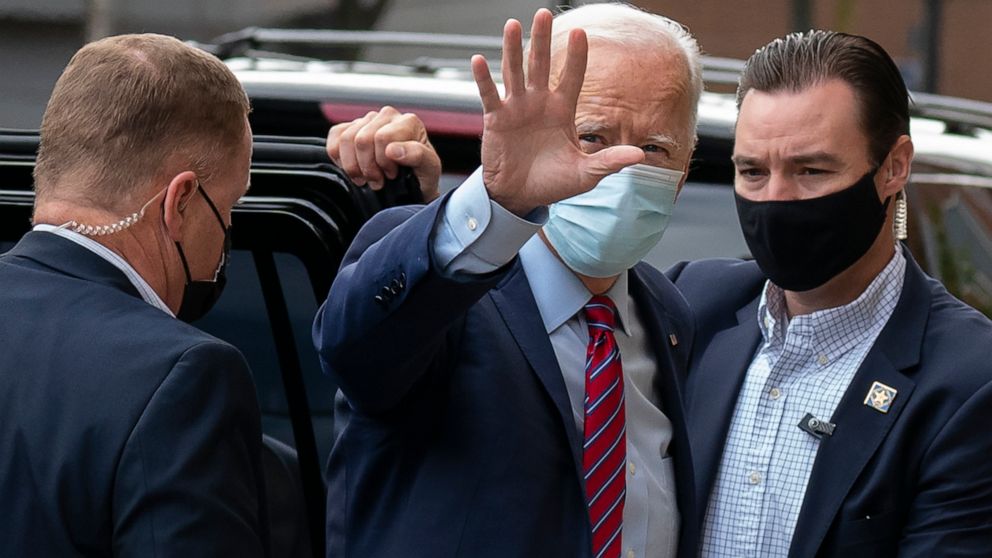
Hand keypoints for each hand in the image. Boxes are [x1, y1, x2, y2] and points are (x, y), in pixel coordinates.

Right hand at [326, 106, 442, 200]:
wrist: (412, 183)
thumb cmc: (421, 175)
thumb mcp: (429, 169)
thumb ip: (418, 155)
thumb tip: (393, 149)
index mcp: (409, 122)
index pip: (382, 138)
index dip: (383, 162)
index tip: (392, 175)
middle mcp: (388, 116)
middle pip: (362, 139)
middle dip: (368, 167)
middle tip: (378, 180)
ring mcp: (367, 120)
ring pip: (346, 139)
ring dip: (353, 166)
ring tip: (367, 177)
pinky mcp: (351, 127)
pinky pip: (334, 137)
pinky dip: (340, 158)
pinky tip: (355, 168)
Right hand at [471, 9, 643, 215]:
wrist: (521, 197)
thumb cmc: (553, 183)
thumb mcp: (586, 174)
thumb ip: (609, 161)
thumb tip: (640, 155)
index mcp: (562, 111)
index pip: (572, 77)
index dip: (576, 56)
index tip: (581, 32)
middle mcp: (539, 103)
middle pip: (540, 64)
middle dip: (541, 39)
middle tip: (543, 13)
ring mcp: (516, 109)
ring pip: (514, 72)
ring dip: (512, 48)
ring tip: (513, 24)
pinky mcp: (496, 120)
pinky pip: (489, 95)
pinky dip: (484, 79)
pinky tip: (478, 60)